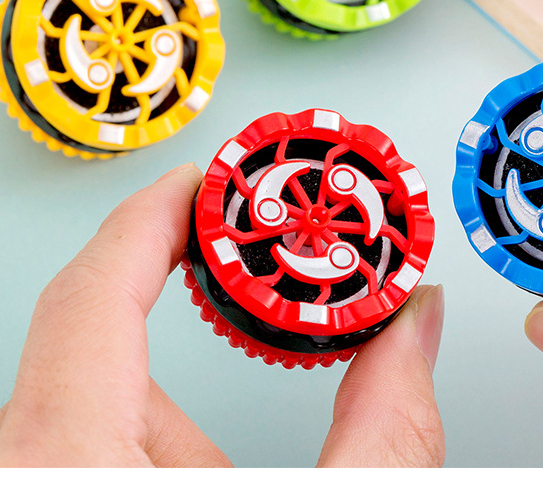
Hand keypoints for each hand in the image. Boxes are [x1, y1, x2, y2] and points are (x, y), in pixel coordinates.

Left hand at [0, 165, 444, 466]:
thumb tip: (418, 325)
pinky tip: (197, 455)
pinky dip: (144, 434)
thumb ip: (387, 426)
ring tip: (241, 360)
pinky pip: (80, 445)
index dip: (156, 215)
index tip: (206, 179)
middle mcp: (37, 473)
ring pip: (86, 405)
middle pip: (91, 344)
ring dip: (163, 388)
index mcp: (72, 466)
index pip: (92, 295)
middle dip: (184, 294)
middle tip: (241, 248)